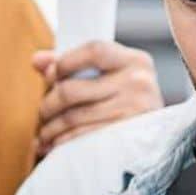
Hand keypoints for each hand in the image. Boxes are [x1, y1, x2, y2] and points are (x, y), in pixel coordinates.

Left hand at [33, 40, 163, 158]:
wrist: (158, 139)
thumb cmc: (127, 100)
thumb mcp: (110, 76)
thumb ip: (73, 64)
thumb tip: (37, 61)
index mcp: (135, 61)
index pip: (94, 50)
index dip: (65, 62)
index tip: (51, 75)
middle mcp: (138, 82)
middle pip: (73, 89)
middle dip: (48, 103)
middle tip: (42, 112)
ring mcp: (133, 110)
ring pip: (72, 116)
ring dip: (50, 127)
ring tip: (43, 133)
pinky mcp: (126, 136)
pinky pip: (81, 137)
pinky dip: (61, 141)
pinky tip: (53, 144)